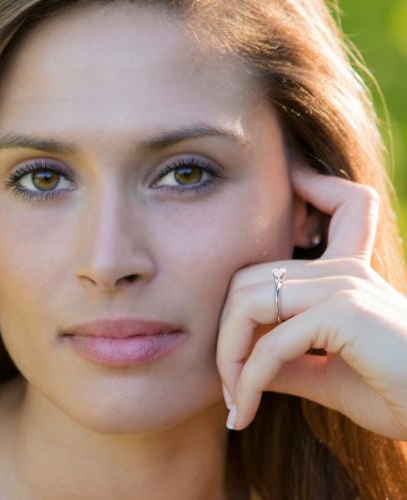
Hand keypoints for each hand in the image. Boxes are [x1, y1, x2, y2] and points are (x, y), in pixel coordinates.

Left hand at [216, 166, 406, 439]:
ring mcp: (344, 285)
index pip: (337, 207)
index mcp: (346, 275)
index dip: (318, 186)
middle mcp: (343, 271)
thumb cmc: (396, 396)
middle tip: (227, 386)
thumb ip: (284, 362)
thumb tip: (241, 366)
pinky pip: (272, 344)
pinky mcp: (345, 311)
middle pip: (249, 278)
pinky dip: (250, 380)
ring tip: (235, 400)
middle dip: (225, 333)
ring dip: (230, 357)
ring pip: (249, 303)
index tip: (297, 178)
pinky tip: (246, 411)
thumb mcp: (327, 376)